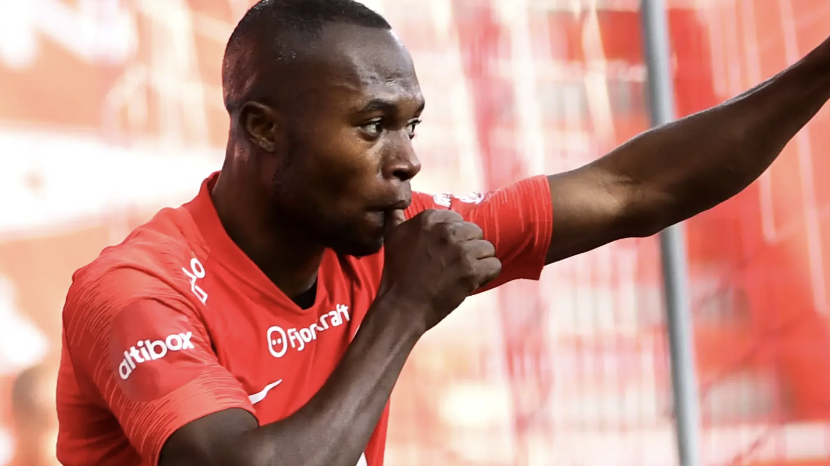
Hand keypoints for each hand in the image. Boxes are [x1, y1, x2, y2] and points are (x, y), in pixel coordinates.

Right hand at [379, 209, 501, 330]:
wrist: (401, 306)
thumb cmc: (397, 273)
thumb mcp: (391, 237)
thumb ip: (395, 216)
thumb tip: (394, 204)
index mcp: (429, 219)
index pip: (458, 219)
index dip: (454, 238)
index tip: (443, 253)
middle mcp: (446, 230)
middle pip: (475, 232)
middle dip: (468, 248)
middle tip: (453, 266)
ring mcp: (460, 250)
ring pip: (487, 248)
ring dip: (478, 262)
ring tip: (461, 274)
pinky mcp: (471, 270)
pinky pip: (495, 265)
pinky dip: (487, 276)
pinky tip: (472, 282)